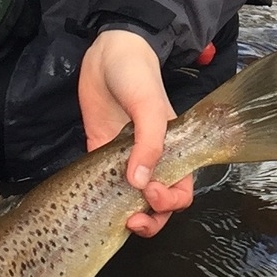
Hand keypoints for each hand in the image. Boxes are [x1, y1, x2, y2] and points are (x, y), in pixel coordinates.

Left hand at [79, 27, 193, 234]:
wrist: (106, 54)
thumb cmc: (137, 75)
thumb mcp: (148, 106)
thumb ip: (148, 143)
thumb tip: (139, 182)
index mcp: (174, 150)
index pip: (182, 189)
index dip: (170, 200)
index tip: (149, 191)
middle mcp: (153, 160)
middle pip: (161, 205)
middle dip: (153, 219)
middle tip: (133, 219)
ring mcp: (126, 160)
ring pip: (135, 202)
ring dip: (133, 217)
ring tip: (121, 222)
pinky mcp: (100, 156)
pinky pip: (105, 187)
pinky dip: (104, 202)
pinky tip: (94, 206)